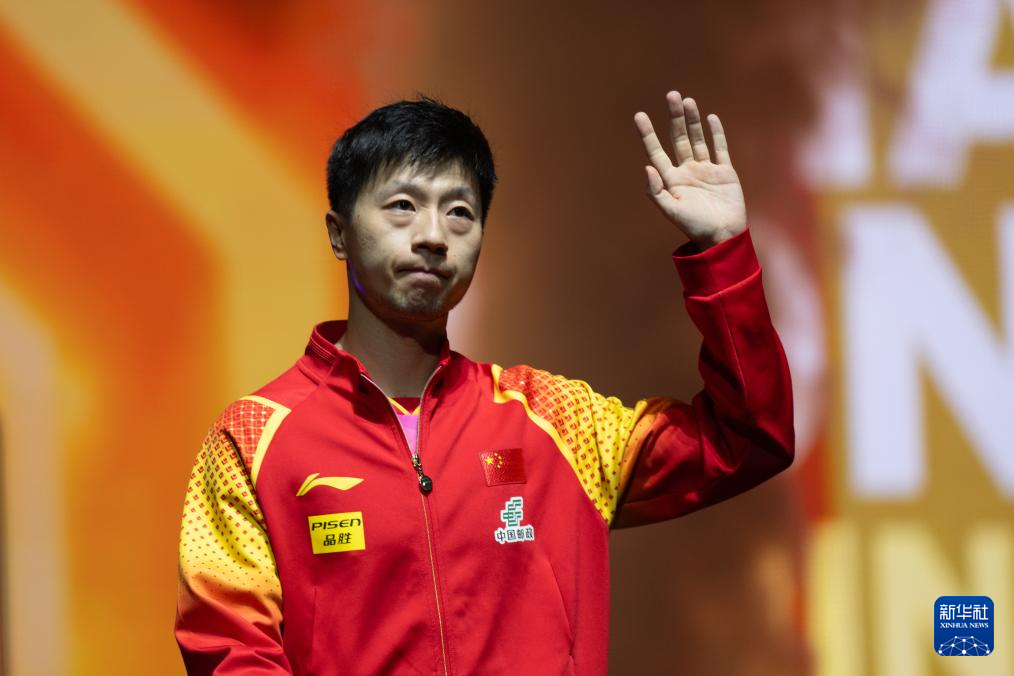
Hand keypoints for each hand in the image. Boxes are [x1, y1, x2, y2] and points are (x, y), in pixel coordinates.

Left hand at [634, 91, 746, 248]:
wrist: (722, 236)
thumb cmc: (694, 227)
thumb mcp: (671, 211)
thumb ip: (657, 191)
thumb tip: (647, 167)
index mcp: (671, 179)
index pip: (656, 151)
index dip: (648, 134)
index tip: (639, 115)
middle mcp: (687, 171)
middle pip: (678, 138)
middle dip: (674, 117)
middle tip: (671, 95)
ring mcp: (706, 169)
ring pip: (697, 139)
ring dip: (692, 120)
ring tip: (687, 101)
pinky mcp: (724, 171)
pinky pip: (719, 148)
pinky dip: (715, 133)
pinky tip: (710, 117)